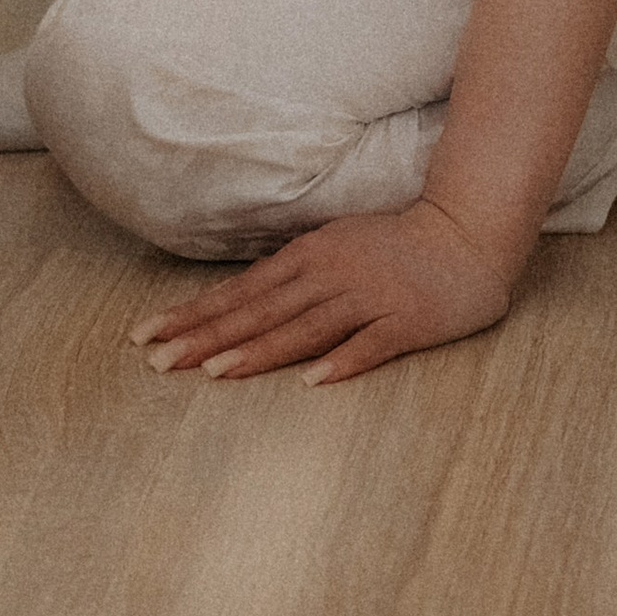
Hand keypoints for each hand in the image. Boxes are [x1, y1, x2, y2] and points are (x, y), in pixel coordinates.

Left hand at [128, 199, 517, 386]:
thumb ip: (293, 276)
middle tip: (157, 361)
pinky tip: (311, 382)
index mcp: (308, 258)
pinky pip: (369, 344)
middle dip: (205, 337)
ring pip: (303, 328)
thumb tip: (242, 300)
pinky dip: (340, 362)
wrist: (468, 233)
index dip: (193, 315)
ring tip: (214, 372)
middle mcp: (329, 275)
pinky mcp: (407, 322)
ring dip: (257, 349)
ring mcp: (368, 298)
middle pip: (259, 311)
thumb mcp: (334, 248)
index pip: (239, 292)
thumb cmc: (396, 245)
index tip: (148, 335)